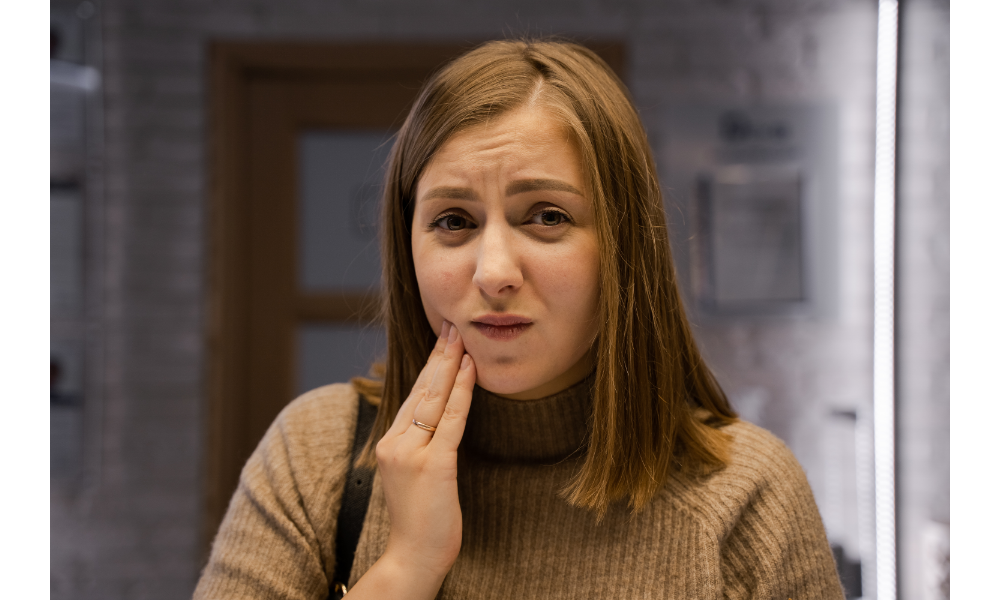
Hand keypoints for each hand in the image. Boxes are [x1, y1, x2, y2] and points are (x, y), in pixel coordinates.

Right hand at [346, 321, 475, 598]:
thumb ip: (420, 446)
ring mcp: (411, 453)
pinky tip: (470, 371)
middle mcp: (394, 443)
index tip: (441, 340)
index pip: (412, 395)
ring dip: (450, 365)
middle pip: (420, 390)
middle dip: (439, 355)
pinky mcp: (432, 465)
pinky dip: (462, 392)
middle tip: (451, 324)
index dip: (429, 366)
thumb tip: (438, 419)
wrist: (413, 557)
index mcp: (388, 443)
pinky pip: (451, 420)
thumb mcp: (413, 475)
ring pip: (433, 399)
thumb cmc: (420, 520)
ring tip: (461, 338)